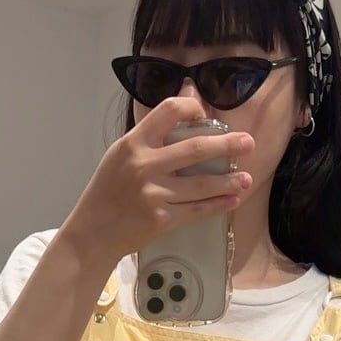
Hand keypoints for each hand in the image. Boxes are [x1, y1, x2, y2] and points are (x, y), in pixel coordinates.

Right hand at [64, 96, 253, 269]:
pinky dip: (217, 205)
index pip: (168, 111)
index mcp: (133, 143)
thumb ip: (148, 140)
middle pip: (195, 149)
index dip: (192, 107)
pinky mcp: (161, 219)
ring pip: (201, 184)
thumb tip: (184, 121)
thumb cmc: (107, 192)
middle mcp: (144, 165)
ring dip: (228, 181)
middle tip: (248, 143)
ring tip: (247, 179)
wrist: (92, 233)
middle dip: (227, 145)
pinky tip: (232, 200)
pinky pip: (196, 210)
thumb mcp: (119, 156)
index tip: (206, 115)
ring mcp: (153, 194)